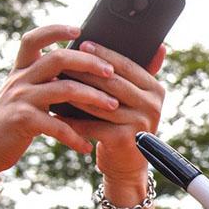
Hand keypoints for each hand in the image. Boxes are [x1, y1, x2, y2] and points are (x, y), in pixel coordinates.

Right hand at [0, 25, 123, 177]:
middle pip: (58, 58)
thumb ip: (41, 84)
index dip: (55, 30)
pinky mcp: (23, 121)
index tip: (79, 29)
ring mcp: (20, 99)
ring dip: (94, 97)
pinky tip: (87, 147)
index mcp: (20, 71)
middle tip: (111, 71)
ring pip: (65, 89)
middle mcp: (20, 80)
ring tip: (113, 106)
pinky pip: (57, 125)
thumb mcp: (21, 97)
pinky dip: (75, 136)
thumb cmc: (8, 125)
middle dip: (89, 62)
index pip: (33, 39)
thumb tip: (74, 75)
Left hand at [59, 41, 167, 181]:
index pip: (127, 65)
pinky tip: (55, 112)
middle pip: (113, 82)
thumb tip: (153, 45)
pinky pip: (93, 125)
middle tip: (61, 61)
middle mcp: (153, 105)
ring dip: (74, 93)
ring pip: (100, 103)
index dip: (104, 53)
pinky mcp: (126, 140)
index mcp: (155, 89)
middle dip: (84, 71)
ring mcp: (141, 123)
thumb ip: (135, 73)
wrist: (127, 164)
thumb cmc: (124, 124)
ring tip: (54, 83)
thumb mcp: (134, 98)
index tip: (82, 44)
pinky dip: (72, 120)